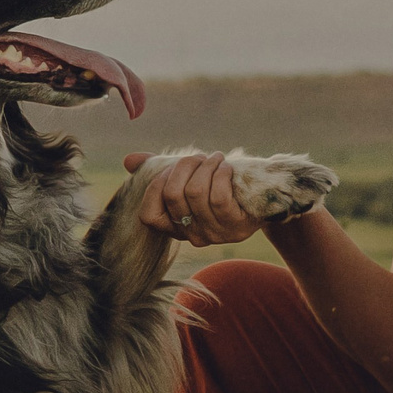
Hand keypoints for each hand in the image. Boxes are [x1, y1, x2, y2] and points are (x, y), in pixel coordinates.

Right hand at [124, 152, 260, 246]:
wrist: (263, 198)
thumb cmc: (219, 185)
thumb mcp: (188, 177)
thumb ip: (159, 170)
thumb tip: (129, 161)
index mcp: (175, 227)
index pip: (148, 215)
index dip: (156, 185)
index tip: (172, 168)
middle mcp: (192, 236)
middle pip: (173, 193)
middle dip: (185, 164)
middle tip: (200, 157)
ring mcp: (214, 234)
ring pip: (196, 192)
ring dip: (207, 165)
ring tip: (217, 159)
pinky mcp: (236, 228)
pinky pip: (219, 196)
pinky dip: (221, 174)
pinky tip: (227, 168)